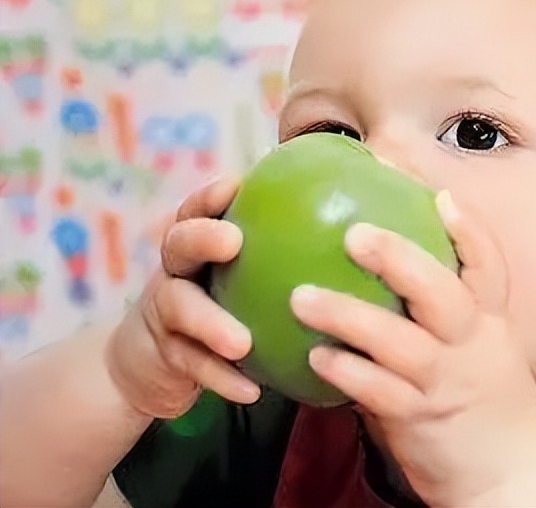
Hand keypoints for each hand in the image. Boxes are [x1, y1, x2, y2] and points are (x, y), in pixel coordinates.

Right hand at [106, 177, 259, 418]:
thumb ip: (275, 257)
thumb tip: (347, 233)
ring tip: (242, 342)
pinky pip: (190, 366)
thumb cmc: (215, 310)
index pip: (198, 210)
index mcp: (197, 248)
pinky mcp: (162, 356)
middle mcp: (176, 272)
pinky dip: (221, 377)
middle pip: (178, 243)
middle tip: (234, 241)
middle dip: (203, 237)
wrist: (148, 369)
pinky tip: (252, 391)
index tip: (238, 184)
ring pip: (179, 308)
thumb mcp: (237, 280)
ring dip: (211, 323)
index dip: (212, 195)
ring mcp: (163, 314)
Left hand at [290, 191, 535, 506]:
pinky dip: (348, 372)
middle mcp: (473, 345)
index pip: (488, 267)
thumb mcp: (481, 360)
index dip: (467, 228)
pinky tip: (315, 357)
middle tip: (353, 232)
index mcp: (488, 326)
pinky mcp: (423, 418)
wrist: (514, 482)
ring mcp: (448, 380)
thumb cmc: (487, 416)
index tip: (439, 195)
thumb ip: (442, 328)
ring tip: (301, 297)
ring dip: (347, 314)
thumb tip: (383, 295)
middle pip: (440, 289)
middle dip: (397, 257)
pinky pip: (380, 391)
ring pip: (398, 339)